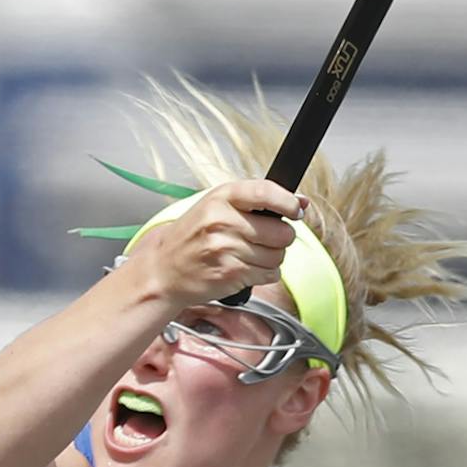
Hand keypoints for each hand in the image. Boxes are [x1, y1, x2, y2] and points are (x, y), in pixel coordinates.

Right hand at [130, 180, 305, 305]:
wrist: (164, 270)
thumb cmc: (192, 237)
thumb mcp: (217, 207)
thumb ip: (258, 201)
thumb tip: (302, 202)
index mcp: (221, 197)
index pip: (266, 192)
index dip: (288, 203)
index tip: (295, 211)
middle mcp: (222, 221)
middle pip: (282, 232)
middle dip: (280, 238)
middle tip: (262, 238)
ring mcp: (226, 249)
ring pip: (279, 256)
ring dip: (271, 258)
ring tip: (249, 255)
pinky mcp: (231, 273)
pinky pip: (270, 274)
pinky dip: (264, 274)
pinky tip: (245, 268)